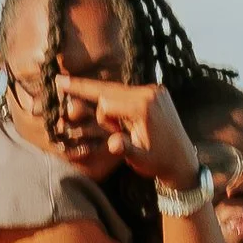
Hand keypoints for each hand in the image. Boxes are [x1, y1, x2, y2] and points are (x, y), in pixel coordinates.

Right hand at [53, 71, 191, 186]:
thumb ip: (125, 149)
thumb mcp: (140, 159)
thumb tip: (113, 144)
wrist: (183, 160)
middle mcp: (150, 93)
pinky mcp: (157, 91)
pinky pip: (129, 92)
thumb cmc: (159, 162)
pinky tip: (112, 107)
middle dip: (84, 87)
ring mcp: (155, 90)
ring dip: (107, 101)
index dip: (104, 120)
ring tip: (86, 100)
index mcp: (143, 107)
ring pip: (118, 90)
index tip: (115, 134)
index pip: (106, 103)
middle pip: (109, 88)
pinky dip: (117, 99)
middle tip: (59, 80)